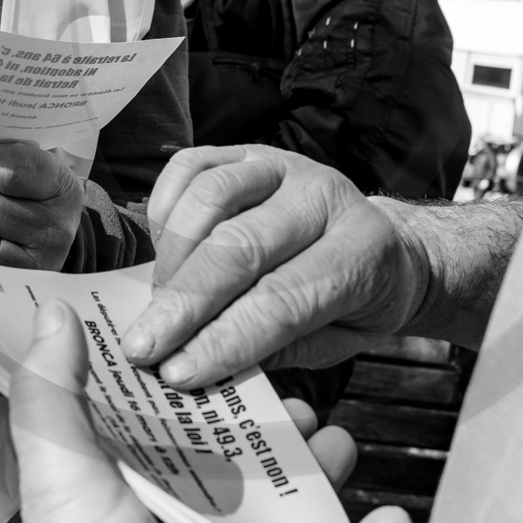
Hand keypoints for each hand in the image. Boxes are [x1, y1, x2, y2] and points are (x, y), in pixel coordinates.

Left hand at [10, 299, 412, 522]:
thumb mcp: (64, 490)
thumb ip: (55, 402)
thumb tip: (53, 318)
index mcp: (128, 516)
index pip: (170, 437)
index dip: (199, 391)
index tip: (228, 344)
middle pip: (242, 477)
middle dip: (275, 433)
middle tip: (296, 401)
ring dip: (327, 483)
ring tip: (341, 444)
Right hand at [120, 146, 429, 387]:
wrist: (379, 241)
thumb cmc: (356, 301)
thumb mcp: (338, 341)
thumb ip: (277, 350)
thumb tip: (202, 363)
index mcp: (362, 250)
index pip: (284, 299)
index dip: (226, 339)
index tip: (177, 373)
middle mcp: (325, 194)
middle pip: (241, 246)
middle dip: (185, 302)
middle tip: (143, 346)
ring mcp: (284, 163)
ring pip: (212, 196)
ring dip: (172, 258)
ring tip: (155, 303)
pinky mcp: (248, 150)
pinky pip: (192, 167)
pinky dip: (166, 210)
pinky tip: (163, 257)